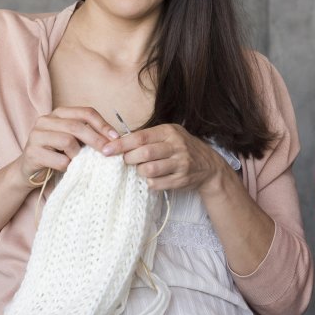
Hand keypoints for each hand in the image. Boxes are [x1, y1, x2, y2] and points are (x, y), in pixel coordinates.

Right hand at [16, 106, 118, 186]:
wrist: (30, 170)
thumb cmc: (57, 153)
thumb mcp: (74, 140)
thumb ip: (89, 135)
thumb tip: (115, 139)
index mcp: (59, 113)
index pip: (85, 112)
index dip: (103, 124)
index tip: (116, 137)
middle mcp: (45, 120)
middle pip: (77, 126)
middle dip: (96, 140)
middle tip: (108, 152)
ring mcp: (36, 135)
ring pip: (67, 141)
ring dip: (79, 155)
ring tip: (79, 162)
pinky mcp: (32, 153)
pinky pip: (59, 160)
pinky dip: (68, 166)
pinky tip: (67, 168)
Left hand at [103, 124, 231, 193]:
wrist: (209, 165)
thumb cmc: (182, 148)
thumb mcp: (169, 135)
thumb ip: (148, 136)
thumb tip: (117, 140)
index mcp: (169, 131)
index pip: (140, 137)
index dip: (120, 144)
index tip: (106, 150)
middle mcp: (177, 146)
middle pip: (144, 153)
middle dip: (129, 159)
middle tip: (126, 161)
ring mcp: (180, 163)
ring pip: (149, 170)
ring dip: (139, 171)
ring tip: (141, 169)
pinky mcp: (181, 179)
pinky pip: (156, 183)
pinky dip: (149, 181)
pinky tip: (153, 177)